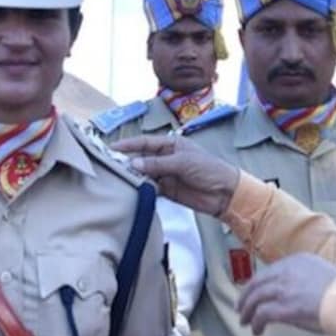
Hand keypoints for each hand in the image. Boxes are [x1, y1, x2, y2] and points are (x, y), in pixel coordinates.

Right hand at [112, 135, 239, 216]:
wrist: (224, 193)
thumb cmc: (209, 169)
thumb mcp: (183, 162)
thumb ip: (158, 163)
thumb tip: (134, 163)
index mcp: (171, 144)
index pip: (145, 142)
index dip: (129, 145)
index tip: (112, 148)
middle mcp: (166, 158)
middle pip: (141, 158)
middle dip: (127, 161)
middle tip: (111, 166)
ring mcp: (165, 174)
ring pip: (143, 174)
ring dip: (133, 176)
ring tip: (118, 179)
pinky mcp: (167, 190)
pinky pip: (149, 188)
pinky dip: (141, 189)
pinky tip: (131, 190)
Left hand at [236, 253, 335, 335]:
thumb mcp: (324, 277)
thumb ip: (306, 280)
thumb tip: (297, 294)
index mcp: (299, 260)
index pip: (270, 271)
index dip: (259, 283)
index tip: (254, 291)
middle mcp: (288, 271)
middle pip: (257, 282)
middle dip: (246, 296)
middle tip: (241, 307)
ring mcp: (285, 289)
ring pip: (255, 298)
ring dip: (247, 311)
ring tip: (245, 321)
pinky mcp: (284, 307)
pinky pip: (262, 315)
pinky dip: (256, 323)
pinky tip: (257, 331)